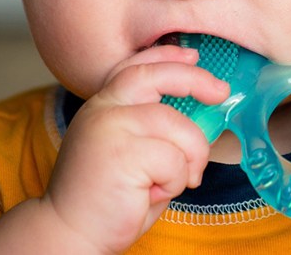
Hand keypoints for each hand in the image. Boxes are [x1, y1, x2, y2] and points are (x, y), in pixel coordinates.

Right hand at [40, 45, 229, 252]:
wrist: (69, 236)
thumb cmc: (111, 196)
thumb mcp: (132, 149)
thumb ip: (155, 126)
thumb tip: (201, 108)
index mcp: (104, 105)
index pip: (136, 66)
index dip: (166, 56)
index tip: (192, 56)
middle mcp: (103, 109)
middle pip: (156, 76)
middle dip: (195, 79)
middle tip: (221, 92)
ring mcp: (110, 128)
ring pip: (178, 125)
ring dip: (190, 156)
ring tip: (176, 180)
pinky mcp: (122, 154)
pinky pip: (174, 159)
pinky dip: (176, 180)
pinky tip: (153, 194)